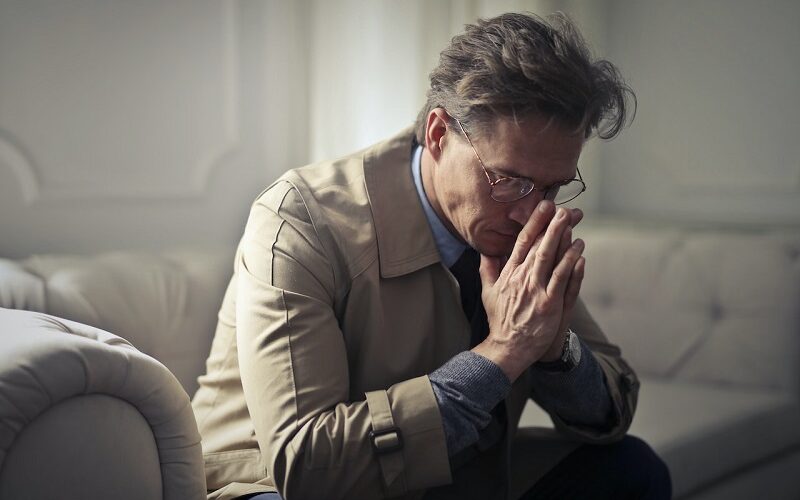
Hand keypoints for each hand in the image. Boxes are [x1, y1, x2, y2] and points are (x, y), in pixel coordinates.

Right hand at [472, 202, 585, 380]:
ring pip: (550, 259)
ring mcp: (536, 291)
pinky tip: (579, 252)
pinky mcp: (549, 304)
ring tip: (573, 225)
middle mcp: (522, 279)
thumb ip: (487, 269)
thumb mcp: (487, 292)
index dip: (534, 223)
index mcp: (509, 273)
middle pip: (538, 246)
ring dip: (562, 240)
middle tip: (563, 209)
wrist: (508, 347)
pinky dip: (570, 264)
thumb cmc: (500, 320)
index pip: (522, 242)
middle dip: (551, 226)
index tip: (543, 207)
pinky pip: (562, 280)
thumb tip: (485, 251)